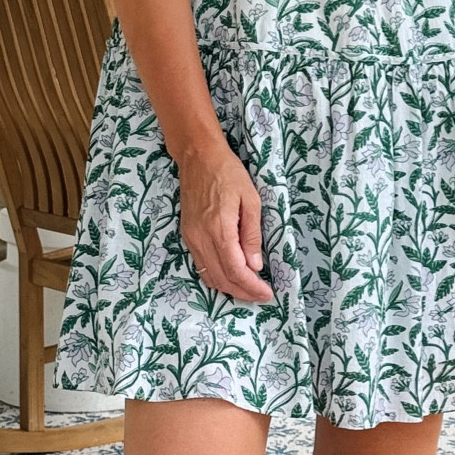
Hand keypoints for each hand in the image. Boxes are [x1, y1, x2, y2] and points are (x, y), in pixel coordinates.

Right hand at [176, 142, 274, 302]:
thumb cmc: (229, 173)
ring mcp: (191, 238)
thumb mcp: (251, 200)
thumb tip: (255, 266)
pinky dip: (217, 277)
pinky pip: (201, 266)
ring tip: (249, 290)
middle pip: (222, 279)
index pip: (236, 270)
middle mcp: (201, 238)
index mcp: (219, 229)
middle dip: (243, 292)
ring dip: (229, 288)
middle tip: (261, 295)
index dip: (252, 287)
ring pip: (209, 276)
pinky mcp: (187, 236)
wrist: (198, 158)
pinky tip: (231, 277)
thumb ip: (252, 235)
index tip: (268, 293)